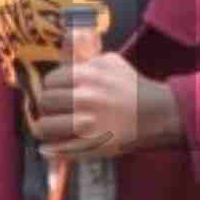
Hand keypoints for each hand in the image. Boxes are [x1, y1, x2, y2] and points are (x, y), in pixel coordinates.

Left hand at [30, 46, 176, 159]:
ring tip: (48, 130)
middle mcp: (85, 98)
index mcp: (87, 76)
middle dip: (47, 107)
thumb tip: (65, 49)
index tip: (56, 93)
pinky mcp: (90, 145)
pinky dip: (50, 150)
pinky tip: (49, 149)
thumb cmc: (131, 87)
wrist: (155, 114)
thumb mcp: (111, 62)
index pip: (51, 81)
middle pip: (45, 102)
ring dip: (44, 128)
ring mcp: (87, 124)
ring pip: (45, 127)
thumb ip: (86, 58)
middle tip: (53, 111)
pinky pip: (58, 149)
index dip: (52, 87)